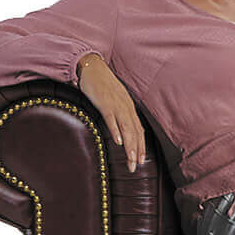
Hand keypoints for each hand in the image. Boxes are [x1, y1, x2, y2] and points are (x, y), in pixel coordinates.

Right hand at [77, 53, 147, 172]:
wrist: (93, 67)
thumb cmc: (103, 85)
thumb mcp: (115, 101)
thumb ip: (119, 114)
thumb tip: (122, 130)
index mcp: (129, 109)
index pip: (139, 131)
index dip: (141, 146)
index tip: (141, 161)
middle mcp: (126, 108)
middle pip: (134, 133)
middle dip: (136, 151)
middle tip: (134, 166)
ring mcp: (116, 105)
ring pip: (126, 128)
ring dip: (130, 145)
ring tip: (130, 159)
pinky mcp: (104, 102)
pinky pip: (112, 118)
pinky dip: (116, 130)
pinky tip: (118, 141)